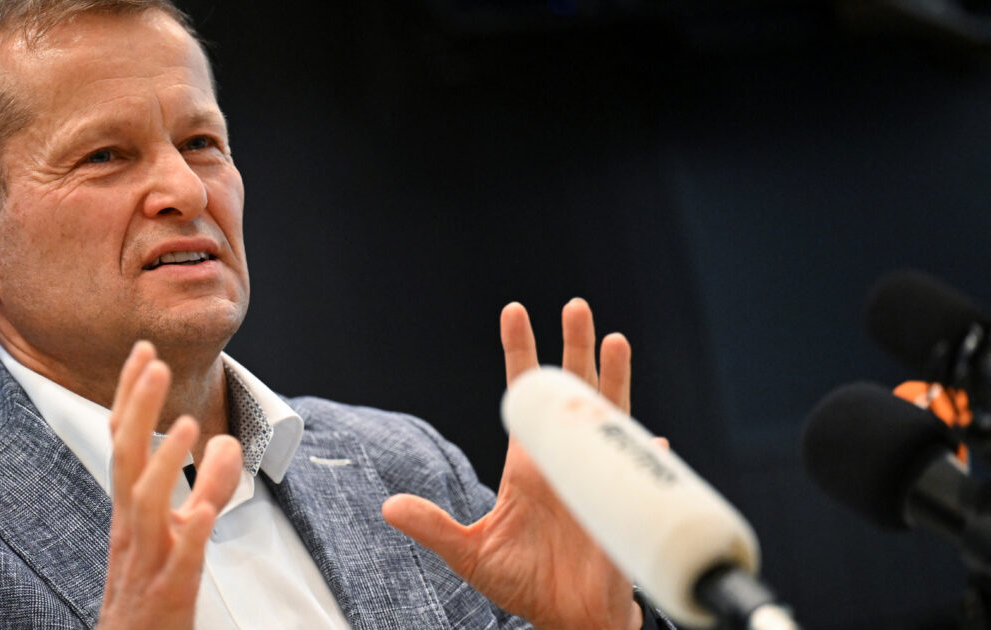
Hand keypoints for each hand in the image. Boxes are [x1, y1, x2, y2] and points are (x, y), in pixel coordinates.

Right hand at [97, 341, 241, 628]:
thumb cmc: (153, 595)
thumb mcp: (179, 533)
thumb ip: (206, 486)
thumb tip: (224, 442)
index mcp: (132, 512)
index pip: (125, 442)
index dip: (131, 397)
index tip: (144, 351)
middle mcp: (131, 530)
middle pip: (126, 460)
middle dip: (138, 410)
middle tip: (155, 362)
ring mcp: (146, 562)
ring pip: (146, 506)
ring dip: (166, 462)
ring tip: (190, 423)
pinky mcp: (168, 596)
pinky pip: (179, 562)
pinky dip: (191, 534)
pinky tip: (207, 511)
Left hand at [382, 299, 641, 629]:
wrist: (568, 619)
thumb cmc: (524, 585)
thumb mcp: (471, 553)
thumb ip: (434, 528)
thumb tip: (390, 506)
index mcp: (528, 463)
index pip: (523, 395)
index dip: (520, 353)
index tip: (515, 313)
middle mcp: (562, 460)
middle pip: (571, 390)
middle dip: (573, 348)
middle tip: (575, 306)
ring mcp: (593, 476)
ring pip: (606, 414)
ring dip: (612, 379)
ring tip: (613, 340)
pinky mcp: (619, 503)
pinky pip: (636, 468)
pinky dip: (640, 452)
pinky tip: (649, 435)